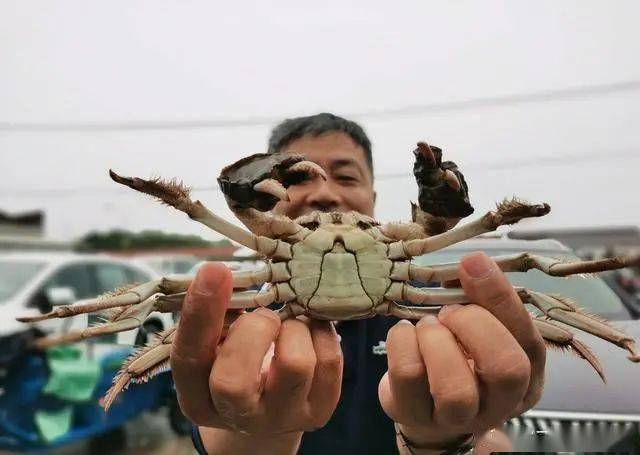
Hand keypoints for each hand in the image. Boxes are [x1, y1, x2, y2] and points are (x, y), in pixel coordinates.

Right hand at [170, 262, 342, 436]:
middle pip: (233, 381)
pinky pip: (328, 359)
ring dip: (293, 327)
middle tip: (264, 316)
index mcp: (198, 398)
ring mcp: (282, 418)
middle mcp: (236, 418)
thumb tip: (221, 273)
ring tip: (287, 324)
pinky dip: (319, 331)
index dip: (200, 312)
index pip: (188, 358)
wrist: (271, 405)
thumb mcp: (217, 341)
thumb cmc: (236, 359)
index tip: (215, 270)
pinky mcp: (319, 410)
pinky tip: (307, 331)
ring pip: (295, 364)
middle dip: (254, 329)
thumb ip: (216, 314)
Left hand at [378, 252, 545, 446]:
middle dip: (472, 323)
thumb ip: (480, 299)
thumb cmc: (459, 357)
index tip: (473, 263)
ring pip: (454, 386)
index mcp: (527, 378)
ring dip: (436, 340)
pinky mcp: (415, 416)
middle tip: (449, 312)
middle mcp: (500, 405)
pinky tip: (405, 334)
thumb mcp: (478, 328)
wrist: (425, 407)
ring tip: (427, 327)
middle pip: (506, 368)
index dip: (501, 298)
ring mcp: (457, 419)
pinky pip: (408, 375)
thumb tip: (473, 263)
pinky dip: (402, 341)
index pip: (530, 341)